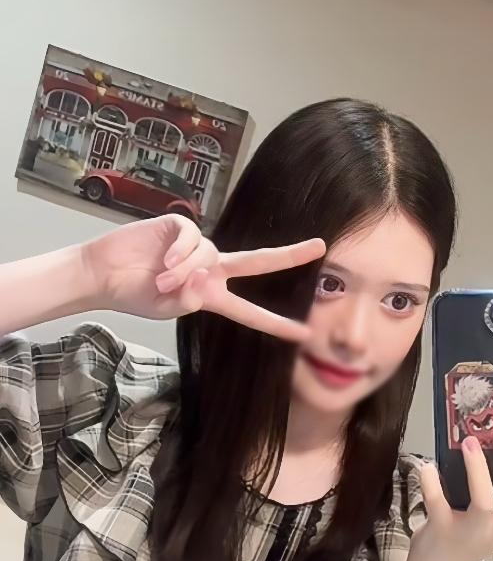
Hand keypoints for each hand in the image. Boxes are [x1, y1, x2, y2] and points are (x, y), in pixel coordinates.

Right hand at [83, 214, 324, 339]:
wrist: (104, 274)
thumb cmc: (135, 294)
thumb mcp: (167, 308)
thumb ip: (190, 299)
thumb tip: (203, 275)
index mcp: (211, 294)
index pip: (250, 311)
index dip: (276, 324)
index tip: (304, 334)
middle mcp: (211, 268)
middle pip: (257, 262)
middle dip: (288, 256)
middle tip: (321, 248)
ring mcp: (197, 246)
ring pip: (208, 255)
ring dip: (183, 271)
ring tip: (160, 281)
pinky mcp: (179, 226)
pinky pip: (192, 238)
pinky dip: (179, 253)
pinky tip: (163, 261)